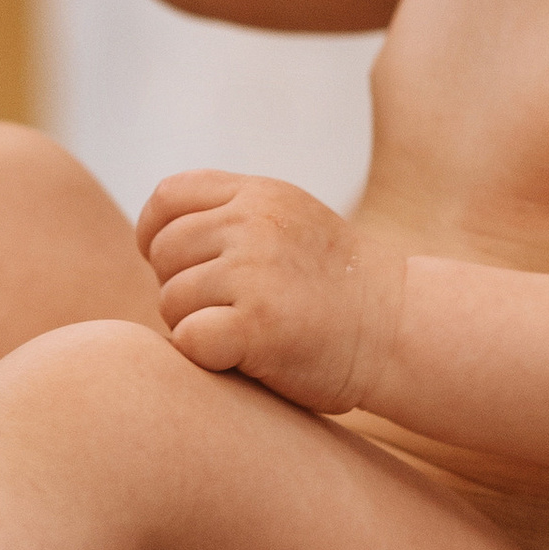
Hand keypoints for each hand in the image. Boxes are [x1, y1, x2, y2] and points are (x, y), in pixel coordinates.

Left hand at [138, 171, 405, 414]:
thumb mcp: (287, 223)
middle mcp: (254, 224)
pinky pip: (187, 338)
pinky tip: (241, 354)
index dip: (155, 234)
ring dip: (193, 325)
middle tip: (223, 309)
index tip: (176, 265)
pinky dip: (204, 355)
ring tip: (242, 330)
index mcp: (258, 195)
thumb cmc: (332, 287)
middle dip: (178, 287)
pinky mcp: (256, 324)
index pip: (167, 197)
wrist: (395, 329)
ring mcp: (254, 272)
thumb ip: (229, 216)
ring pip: (170, 300)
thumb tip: (152, 234)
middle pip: (164, 253)